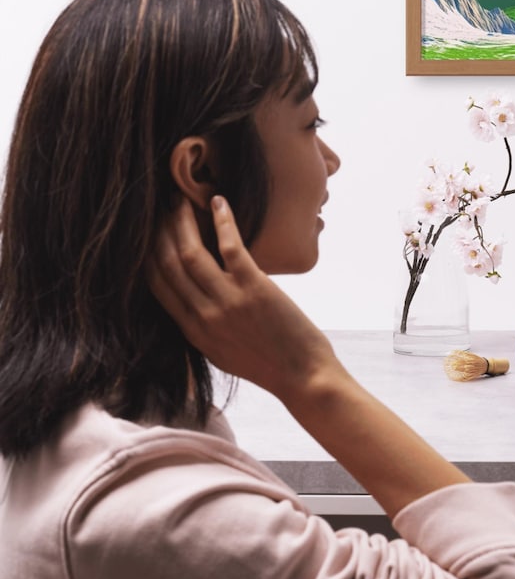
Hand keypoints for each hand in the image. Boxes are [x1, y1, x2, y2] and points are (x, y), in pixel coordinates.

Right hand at [147, 195, 338, 400]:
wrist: (302, 377)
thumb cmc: (267, 363)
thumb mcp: (221, 352)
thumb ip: (202, 326)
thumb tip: (191, 299)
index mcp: (193, 331)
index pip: (157, 285)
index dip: (147, 254)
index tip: (149, 232)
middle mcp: (203, 316)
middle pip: (168, 265)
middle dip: (160, 232)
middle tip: (162, 208)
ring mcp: (228, 302)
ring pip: (191, 253)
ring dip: (183, 222)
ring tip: (182, 201)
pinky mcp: (254, 289)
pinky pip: (230, 247)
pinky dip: (222, 222)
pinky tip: (219, 203)